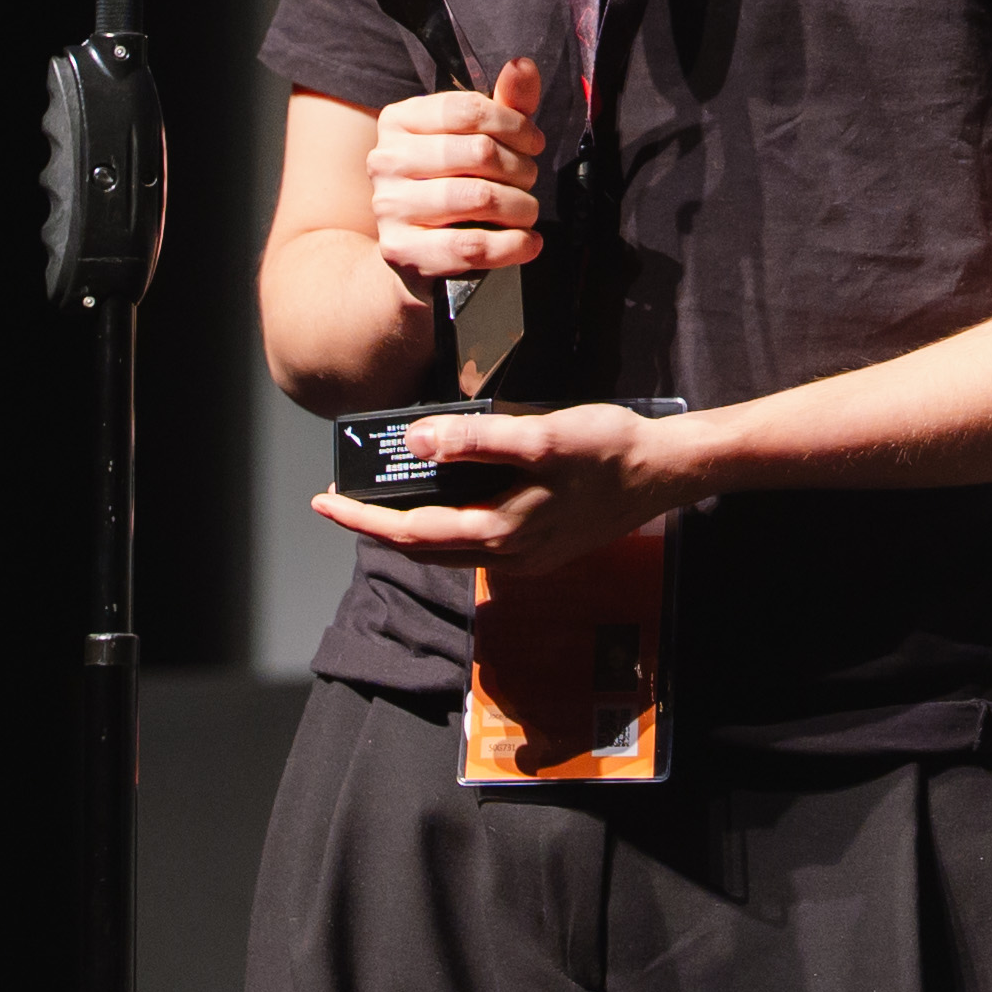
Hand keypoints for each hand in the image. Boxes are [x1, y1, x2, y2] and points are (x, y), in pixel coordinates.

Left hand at [309, 399, 693, 570]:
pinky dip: (445, 530)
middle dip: (375, 527)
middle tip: (337, 502)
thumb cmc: (608, 448)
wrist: (666, 471)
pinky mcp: (543, 549)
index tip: (325, 502)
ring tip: (377, 505)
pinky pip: (477, 546)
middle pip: (424, 548)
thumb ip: (476, 441)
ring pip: (449, 551)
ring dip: (408, 532)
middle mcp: (510, 556)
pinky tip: (443, 506)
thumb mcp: (541, 433)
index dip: (362, 519)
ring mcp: (528, 558)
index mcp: (501, 531)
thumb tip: (417, 441)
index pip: (412, 533)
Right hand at [369, 56, 546, 289]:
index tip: (534, 143)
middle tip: (529, 179)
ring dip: (521, 206)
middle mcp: (386, 159)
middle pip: (479, 152)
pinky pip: (472, 245)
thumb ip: (505, 103)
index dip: (515, 125)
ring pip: (480, 197)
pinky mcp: (401, 250)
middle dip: (522, 168)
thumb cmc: (452, 185)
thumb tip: (523, 65)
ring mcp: (389, 206)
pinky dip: (513, 244)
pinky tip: (526, 241)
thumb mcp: (477, 139)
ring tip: (527, 210)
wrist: (412, 253)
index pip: (468, 110)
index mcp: (399, 120)